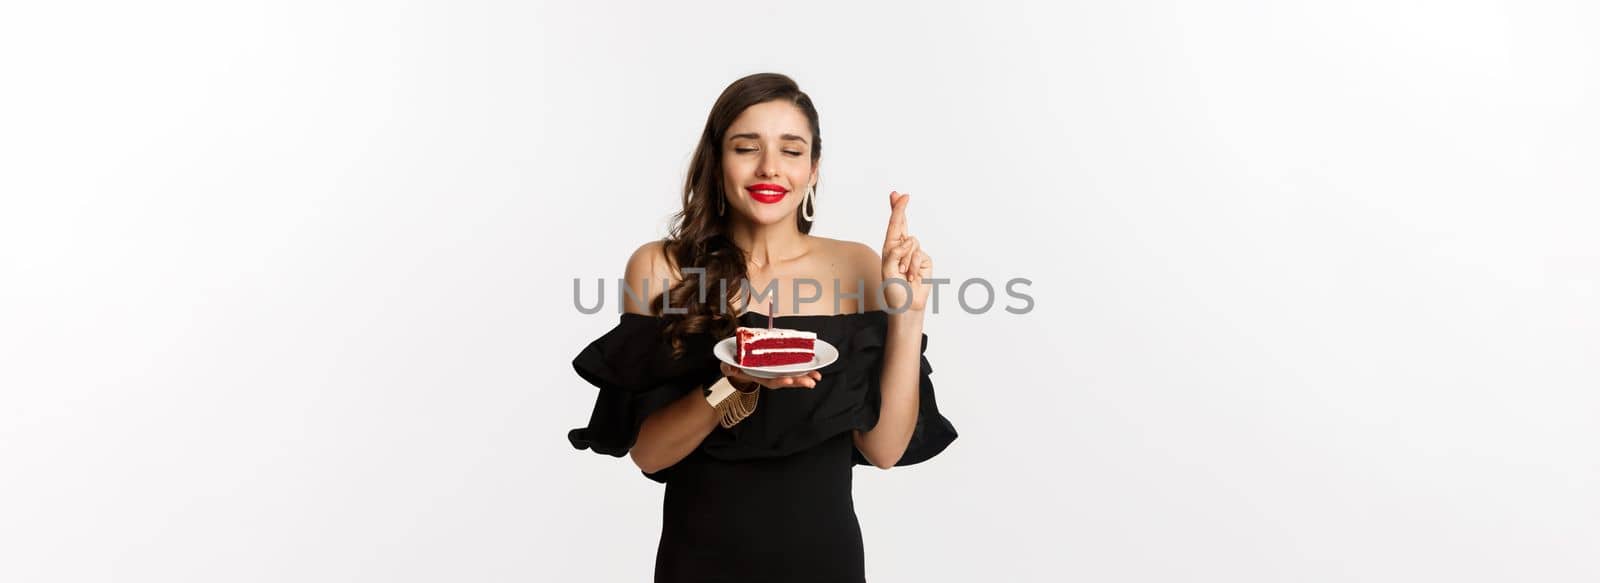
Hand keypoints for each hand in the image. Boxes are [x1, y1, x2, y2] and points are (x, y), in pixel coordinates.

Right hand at [719, 362, 821, 389]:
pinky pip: (794, 369)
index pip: (771, 381)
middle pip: (786, 380)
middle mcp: (770, 376)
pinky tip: (815, 370)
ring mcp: (776, 372)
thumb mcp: (728, 367)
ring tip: (817, 377)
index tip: (789, 379)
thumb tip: (728, 368)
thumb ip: (728, 368)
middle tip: (811, 382)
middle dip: (799, 381)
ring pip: (793, 376)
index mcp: (759, 376)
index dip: (780, 381)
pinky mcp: (780, 367)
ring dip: (806, 377)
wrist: (738, 365)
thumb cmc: (734, 366)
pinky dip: (805, 370)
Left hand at [880, 191, 933, 312]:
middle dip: (901, 209)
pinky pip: (919, 255)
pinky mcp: (925, 260)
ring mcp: (914, 254)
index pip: (893, 226)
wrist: (908, 306)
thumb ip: (893, 254)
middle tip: (903, 195)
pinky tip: (912, 277)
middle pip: (903, 224)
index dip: (896, 210)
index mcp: (890, 249)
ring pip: (911, 243)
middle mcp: (902, 248)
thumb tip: (906, 241)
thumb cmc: (894, 291)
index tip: (897, 195)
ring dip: (906, 259)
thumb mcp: (887, 271)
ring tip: (903, 274)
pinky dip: (913, 266)